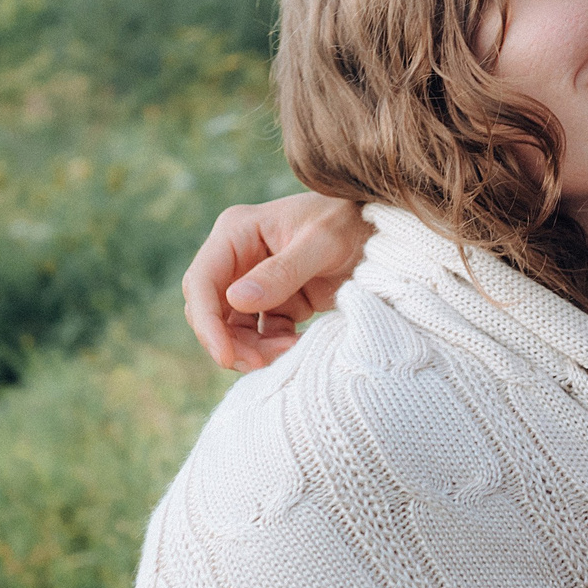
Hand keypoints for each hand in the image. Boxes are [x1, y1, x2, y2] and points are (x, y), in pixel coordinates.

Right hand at [181, 193, 373, 370]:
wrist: (385, 232)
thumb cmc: (351, 222)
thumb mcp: (321, 243)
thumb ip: (281, 272)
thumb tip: (236, 301)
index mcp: (236, 231)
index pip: (202, 282)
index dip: (207, 322)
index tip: (224, 355)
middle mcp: (238, 256)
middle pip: (211, 309)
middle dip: (228, 341)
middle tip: (259, 364)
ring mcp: (255, 280)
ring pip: (233, 327)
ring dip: (252, 348)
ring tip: (286, 354)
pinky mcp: (277, 301)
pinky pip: (261, 333)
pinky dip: (273, 347)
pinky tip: (296, 348)